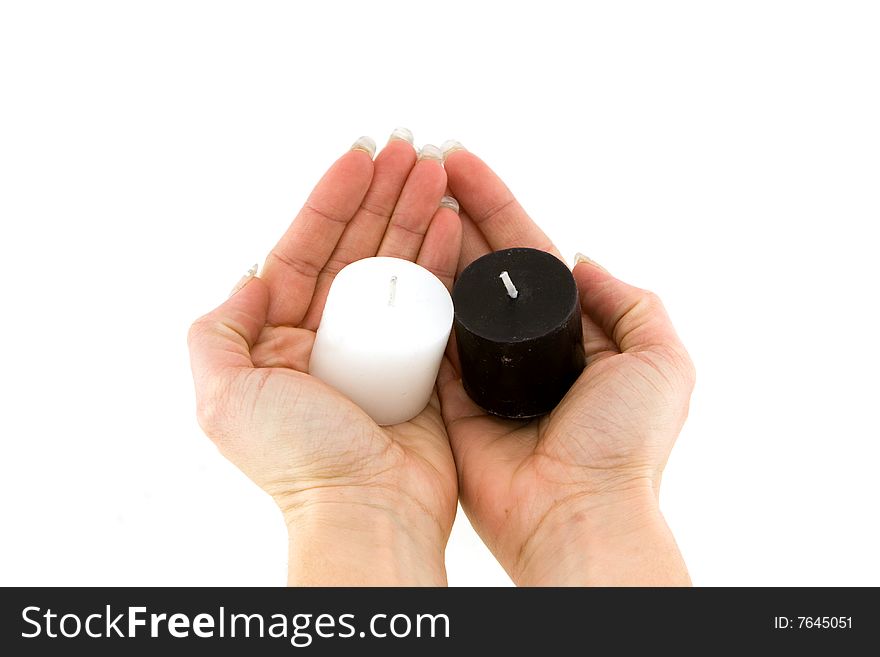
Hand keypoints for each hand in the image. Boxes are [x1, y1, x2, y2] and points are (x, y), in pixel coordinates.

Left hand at [188, 135, 461, 584]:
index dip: (330, 200)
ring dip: (414, 216)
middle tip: (407, 150)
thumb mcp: (223, 398)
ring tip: (434, 172)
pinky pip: (429, 301)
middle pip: (354, 249)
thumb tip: (249, 274)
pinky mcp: (418, 364)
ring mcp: (374, 349)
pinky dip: (441, 260)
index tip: (358, 158)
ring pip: (394, 266)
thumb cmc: (298, 463)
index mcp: (277, 340)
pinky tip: (452, 224)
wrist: (369, 513)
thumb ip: (218, 332)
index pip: (305, 250)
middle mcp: (325, 338)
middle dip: (380, 196)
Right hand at [439, 148, 695, 585]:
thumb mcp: (660, 361)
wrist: (575, 511)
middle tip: (418, 162)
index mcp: (570, 326)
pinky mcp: (444, 396)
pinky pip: (420, 338)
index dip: (496, 202)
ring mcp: (478, 367)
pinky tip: (386, 254)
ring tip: (398, 193)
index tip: (461, 161)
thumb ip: (633, 304)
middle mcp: (520, 342)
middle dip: (451, 209)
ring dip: (422, 241)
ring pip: (444, 290)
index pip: (525, 248)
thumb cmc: (623, 445)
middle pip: (478, 260)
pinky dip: (404, 298)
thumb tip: (585, 260)